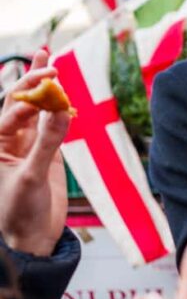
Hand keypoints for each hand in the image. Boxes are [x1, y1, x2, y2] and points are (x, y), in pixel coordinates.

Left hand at [0, 50, 70, 255]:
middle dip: (32, 81)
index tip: (52, 76)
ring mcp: (27, 148)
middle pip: (19, 104)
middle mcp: (7, 143)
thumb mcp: (30, 177)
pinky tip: (66, 99)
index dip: (32, 91)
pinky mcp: (46, 157)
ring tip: (50, 63)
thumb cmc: (18, 214)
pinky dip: (60, 112)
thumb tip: (62, 110)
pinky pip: (53, 128)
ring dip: (45, 91)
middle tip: (48, 57)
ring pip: (36, 112)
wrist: (31, 242)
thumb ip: (47, 143)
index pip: (13, 110)